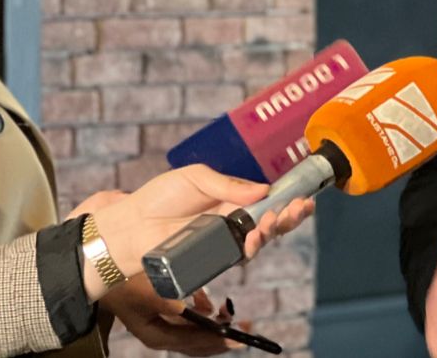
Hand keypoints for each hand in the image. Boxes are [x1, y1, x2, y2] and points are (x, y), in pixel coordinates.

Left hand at [92, 164, 314, 282]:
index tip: (303, 195)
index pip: (266, 200)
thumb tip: (263, 189)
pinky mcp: (215, 259)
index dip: (287, 199)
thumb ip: (229, 184)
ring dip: (274, 231)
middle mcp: (232, 222)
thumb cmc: (159, 197)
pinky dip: (253, 247)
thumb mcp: (196, 177)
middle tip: (298, 208)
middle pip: (271, 222)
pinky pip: (241, 256)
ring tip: (274, 221)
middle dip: (290, 216)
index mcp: (231, 199)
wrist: (133, 224)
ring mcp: (225, 242)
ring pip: (261, 241)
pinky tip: (254, 239)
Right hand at [106, 279, 243, 354]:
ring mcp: (163, 328)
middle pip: (199, 345)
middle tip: (247, 328)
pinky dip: (202, 313)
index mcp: (158, 336)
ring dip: (215, 324)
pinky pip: (189, 322)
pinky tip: (206, 301)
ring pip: (196, 335)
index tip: (240, 337)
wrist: (103, 276)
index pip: (195, 344)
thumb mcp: (145, 292)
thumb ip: (166, 302)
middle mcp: (162, 337)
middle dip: (223, 338)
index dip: (219, 340)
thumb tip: (188, 310)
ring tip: (227, 310)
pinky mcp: (164, 317)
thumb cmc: (124, 283)